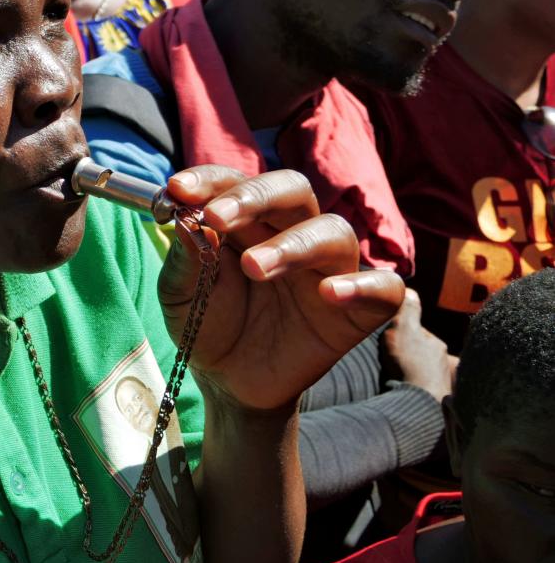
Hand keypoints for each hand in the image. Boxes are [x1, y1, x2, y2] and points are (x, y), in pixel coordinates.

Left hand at [159, 167, 404, 414]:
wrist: (228, 382)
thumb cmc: (206, 323)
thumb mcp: (181, 293)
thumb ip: (185, 257)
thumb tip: (186, 217)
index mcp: (246, 219)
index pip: (235, 181)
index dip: (210, 180)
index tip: (178, 188)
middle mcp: (290, 233)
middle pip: (293, 190)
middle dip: (255, 197)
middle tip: (217, 218)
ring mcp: (327, 269)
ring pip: (334, 231)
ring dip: (295, 243)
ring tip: (254, 267)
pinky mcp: (356, 310)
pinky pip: (384, 287)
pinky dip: (363, 285)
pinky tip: (330, 293)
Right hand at [382, 289, 454, 402]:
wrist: (419, 406)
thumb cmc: (411, 365)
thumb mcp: (403, 329)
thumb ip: (407, 310)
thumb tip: (411, 290)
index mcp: (436, 346)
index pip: (419, 335)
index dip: (403, 334)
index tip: (388, 339)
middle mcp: (443, 365)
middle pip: (422, 356)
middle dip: (408, 357)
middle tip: (389, 361)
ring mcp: (441, 386)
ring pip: (423, 376)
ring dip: (410, 376)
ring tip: (393, 381)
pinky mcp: (436, 406)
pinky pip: (422, 394)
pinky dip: (412, 392)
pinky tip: (401, 395)